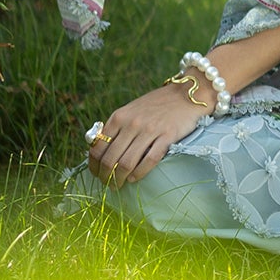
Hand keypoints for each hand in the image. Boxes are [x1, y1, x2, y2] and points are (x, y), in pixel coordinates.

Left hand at [87, 80, 210, 186]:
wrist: (186, 94)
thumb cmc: (157, 104)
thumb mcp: (131, 110)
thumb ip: (117, 127)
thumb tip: (101, 151)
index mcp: (119, 117)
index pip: (98, 147)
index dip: (94, 165)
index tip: (96, 174)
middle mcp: (131, 123)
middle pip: (110, 159)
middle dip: (105, 177)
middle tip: (107, 184)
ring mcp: (149, 130)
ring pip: (126, 163)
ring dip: (120, 179)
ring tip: (119, 185)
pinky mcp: (167, 137)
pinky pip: (149, 161)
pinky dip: (139, 174)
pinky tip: (135, 178)